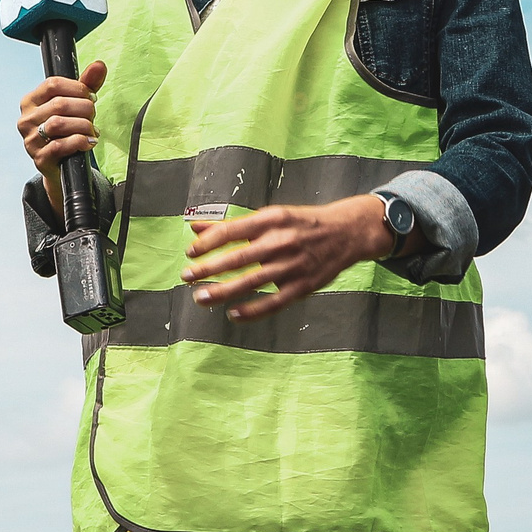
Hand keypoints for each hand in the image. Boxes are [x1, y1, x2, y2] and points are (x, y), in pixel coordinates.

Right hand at [18, 60, 104, 181]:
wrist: (62, 165)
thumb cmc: (67, 131)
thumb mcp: (75, 105)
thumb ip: (87, 84)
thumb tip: (99, 65)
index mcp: (31, 101)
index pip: (53, 84)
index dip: (78, 88)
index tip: (91, 97)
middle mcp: (26, 119)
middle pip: (59, 104)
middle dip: (84, 108)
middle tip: (93, 116)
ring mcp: (30, 140)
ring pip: (59, 124)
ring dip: (83, 125)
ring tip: (92, 130)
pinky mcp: (39, 159)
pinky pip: (60, 146)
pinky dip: (79, 141)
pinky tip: (88, 142)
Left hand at [181, 194, 392, 320]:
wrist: (346, 232)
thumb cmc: (300, 223)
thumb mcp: (270, 216)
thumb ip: (232, 226)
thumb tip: (195, 228)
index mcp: (272, 219)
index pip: (233, 231)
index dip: (208, 243)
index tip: (190, 253)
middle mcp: (281, 241)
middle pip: (239, 258)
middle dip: (209, 269)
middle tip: (186, 277)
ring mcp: (293, 266)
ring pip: (253, 282)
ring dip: (224, 291)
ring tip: (200, 298)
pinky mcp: (303, 287)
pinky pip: (274, 302)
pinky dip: (253, 311)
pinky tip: (233, 315)